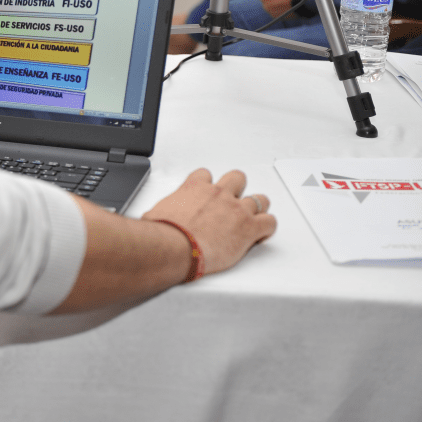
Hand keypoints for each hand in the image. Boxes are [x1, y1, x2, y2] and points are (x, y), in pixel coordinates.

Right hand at [143, 169, 275, 275]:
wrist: (173, 247)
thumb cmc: (163, 233)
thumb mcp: (155, 214)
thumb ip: (161, 212)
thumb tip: (152, 219)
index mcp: (194, 188)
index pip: (205, 175)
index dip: (208, 184)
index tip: (207, 194)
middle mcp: (218, 194)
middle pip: (237, 178)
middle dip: (237, 189)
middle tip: (232, 202)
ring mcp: (236, 209)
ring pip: (260, 199)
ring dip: (258, 207)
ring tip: (253, 218)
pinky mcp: (249, 227)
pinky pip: (269, 222)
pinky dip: (267, 229)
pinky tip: (260, 236)